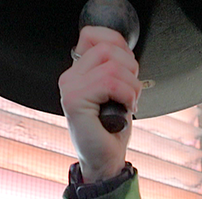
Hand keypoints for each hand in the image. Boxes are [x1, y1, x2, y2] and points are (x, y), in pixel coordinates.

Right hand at [59, 26, 141, 182]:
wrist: (105, 161)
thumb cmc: (111, 130)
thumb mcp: (117, 91)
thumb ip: (115, 67)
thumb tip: (125, 50)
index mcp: (77, 72)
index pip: (93, 35)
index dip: (119, 47)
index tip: (128, 70)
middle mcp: (69, 78)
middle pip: (107, 48)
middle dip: (130, 69)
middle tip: (130, 91)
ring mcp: (69, 88)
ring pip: (112, 66)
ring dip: (131, 86)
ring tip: (128, 103)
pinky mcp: (74, 100)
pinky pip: (110, 82)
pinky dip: (126, 95)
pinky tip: (124, 108)